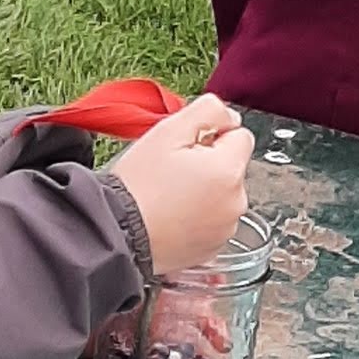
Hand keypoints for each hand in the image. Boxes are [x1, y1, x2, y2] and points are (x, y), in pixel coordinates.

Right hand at [111, 92, 254, 275]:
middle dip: (209, 164)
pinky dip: (198, 216)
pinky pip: (214, 220)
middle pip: (232, 166)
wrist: (117, 232)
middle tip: (172, 171)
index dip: (212, 135)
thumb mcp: (168, 130)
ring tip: (169, 196)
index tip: (185, 148)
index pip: (240, 135)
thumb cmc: (139, 184)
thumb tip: (230, 118)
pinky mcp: (214, 247)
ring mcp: (226, 228)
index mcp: (229, 170)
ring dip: (205, 191)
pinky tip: (172, 215)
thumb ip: (209, 111)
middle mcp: (236, 202)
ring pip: (223, 194)